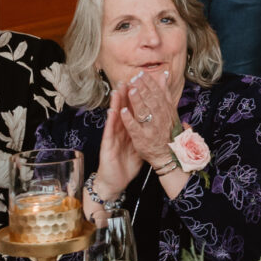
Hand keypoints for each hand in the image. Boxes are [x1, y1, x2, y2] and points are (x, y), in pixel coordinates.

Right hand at [97, 78, 144, 197]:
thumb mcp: (138, 145)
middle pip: (122, 111)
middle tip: (127, 79)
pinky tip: (113, 111)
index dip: (135, 98)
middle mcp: (119, 131)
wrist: (114, 180)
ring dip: (117, 103)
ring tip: (119, 89)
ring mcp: (112, 137)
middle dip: (125, 95)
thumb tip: (153, 122)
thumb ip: (143, 132)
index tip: (140, 84)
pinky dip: (112, 122)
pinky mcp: (107, 146)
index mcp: (127, 130)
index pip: (132, 111)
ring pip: (115, 117)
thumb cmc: (126, 163)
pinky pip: (110, 132)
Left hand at [119, 67, 180, 165]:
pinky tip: (123, 111)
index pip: (158, 93)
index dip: (150, 83)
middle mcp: (160, 118)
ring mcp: (151, 129)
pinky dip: (129, 119)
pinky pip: (135, 128)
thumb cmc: (168, 131)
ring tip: (130, 90)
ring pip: (144, 112)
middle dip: (142, 89)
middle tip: (134, 79)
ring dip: (137, 101)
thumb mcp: (170, 111)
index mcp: (166, 110)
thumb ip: (165, 93)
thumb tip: (163, 76)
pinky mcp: (142, 139)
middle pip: (151, 101)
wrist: (169, 154)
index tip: (141, 74)